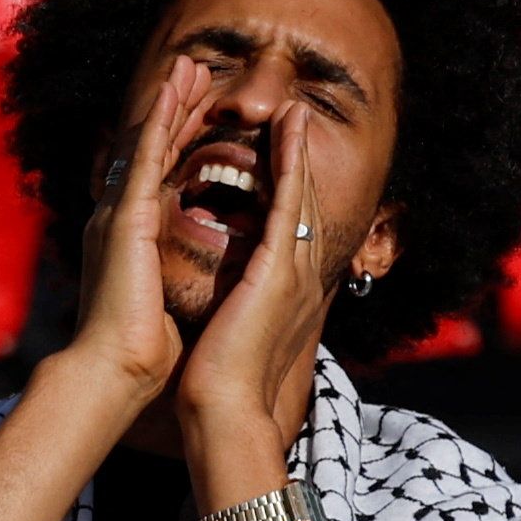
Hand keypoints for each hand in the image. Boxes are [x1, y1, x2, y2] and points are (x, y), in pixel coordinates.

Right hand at [61, 58, 207, 403]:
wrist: (114, 370)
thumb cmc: (140, 348)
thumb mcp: (160, 296)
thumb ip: (165, 271)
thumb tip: (184, 270)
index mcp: (129, 236)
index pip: (157, 173)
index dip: (177, 137)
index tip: (197, 107)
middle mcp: (118, 217)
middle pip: (150, 148)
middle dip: (172, 107)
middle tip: (192, 68)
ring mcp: (117, 214)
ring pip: (147, 143)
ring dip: (167, 101)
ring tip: (187, 65)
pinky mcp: (124, 219)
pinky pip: (145, 159)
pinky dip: (159, 122)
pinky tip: (172, 92)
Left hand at [173, 104, 360, 468]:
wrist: (226, 408)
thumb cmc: (223, 378)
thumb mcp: (236, 330)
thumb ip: (241, 307)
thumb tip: (232, 298)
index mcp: (280, 287)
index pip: (283, 225)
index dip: (284, 188)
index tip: (279, 156)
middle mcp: (294, 273)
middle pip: (297, 202)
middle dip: (296, 159)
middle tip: (294, 116)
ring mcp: (292, 268)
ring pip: (296, 194)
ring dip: (296, 150)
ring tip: (293, 112)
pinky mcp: (278, 268)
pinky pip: (286, 203)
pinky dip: (288, 164)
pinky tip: (287, 133)